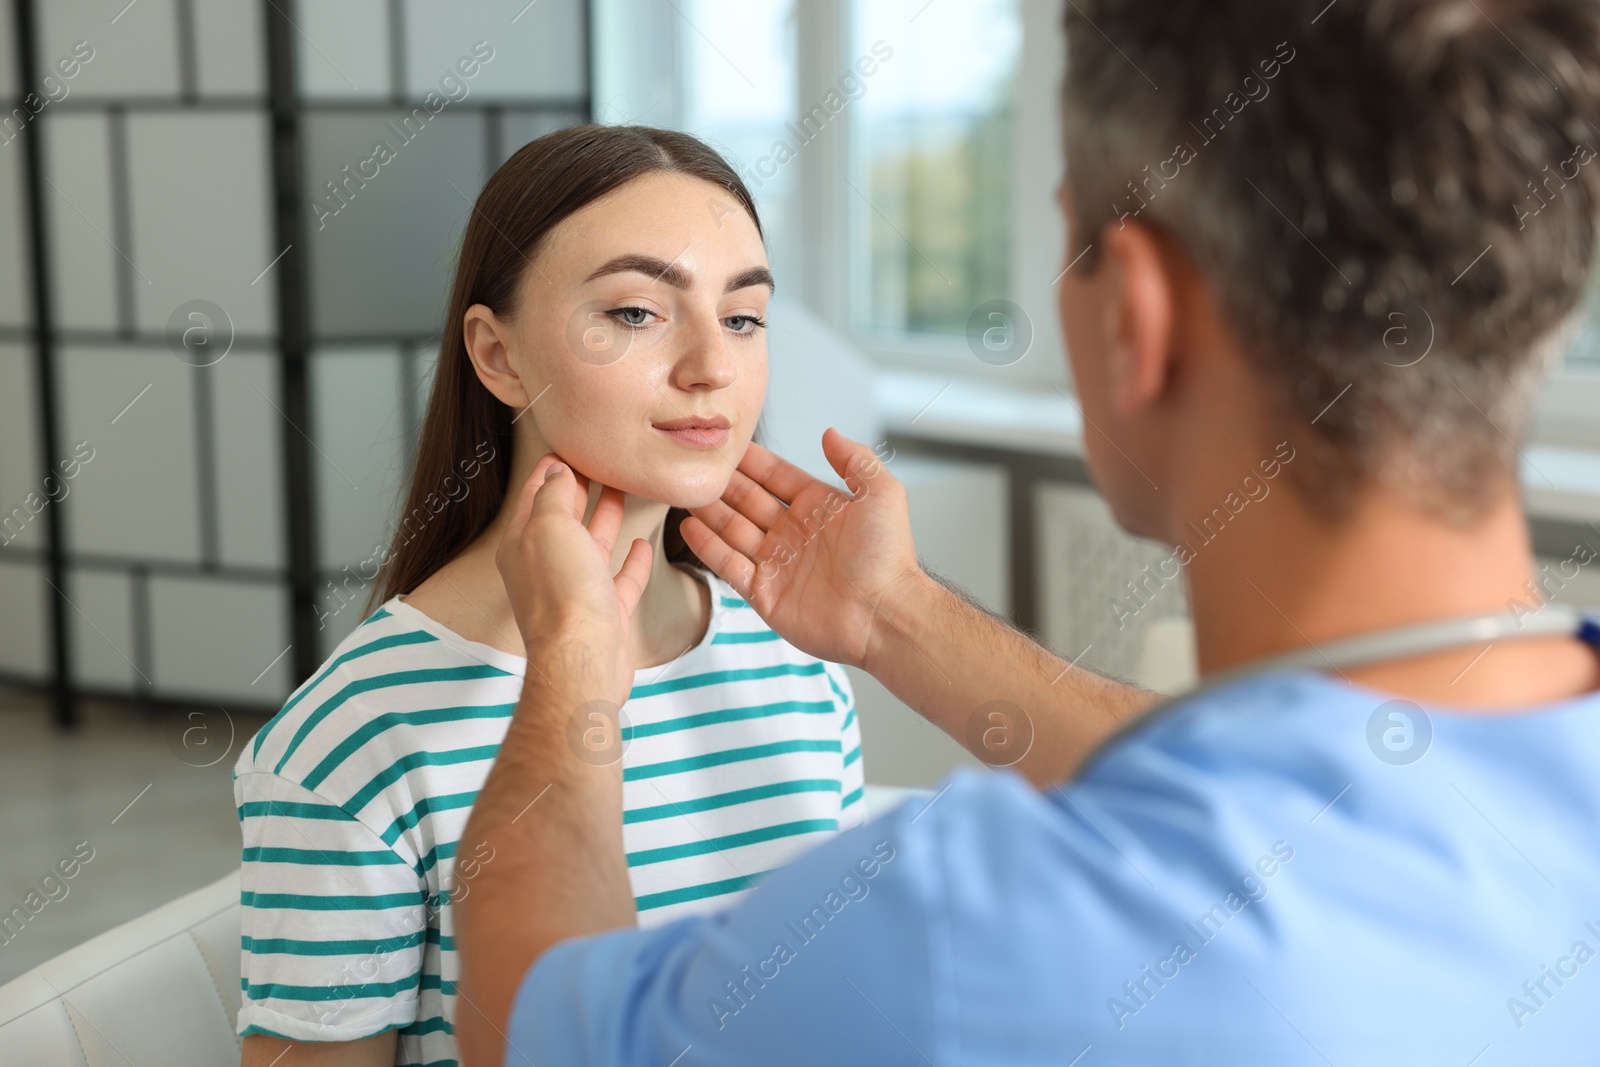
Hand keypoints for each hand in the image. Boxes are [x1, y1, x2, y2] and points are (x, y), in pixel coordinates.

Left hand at [495, 453, 653, 706]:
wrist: (584, 657)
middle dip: (578, 488)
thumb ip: (552, 494)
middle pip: (564, 517)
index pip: (534, 494)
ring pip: (593, 544)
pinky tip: (641, 543)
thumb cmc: (563, 593)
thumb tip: (556, 470)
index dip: (550, 468)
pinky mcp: (605, 612)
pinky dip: (630, 560)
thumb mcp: (549, 526)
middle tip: (598, 460)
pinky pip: (619, 579)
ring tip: (621, 488)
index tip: (568, 445)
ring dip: (605, 516)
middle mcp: (547, 566)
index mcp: (524, 543)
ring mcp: (577, 590)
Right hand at [681, 428, 921, 669]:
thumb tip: (830, 433)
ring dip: (710, 511)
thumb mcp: (881, 494)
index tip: (727, 442)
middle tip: (696, 462)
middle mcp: (795, 534)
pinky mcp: (764, 593)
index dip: (753, 461)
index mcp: (819, 508)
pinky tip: (688, 526)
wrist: (883, 614)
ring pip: (733, 530)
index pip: (777, 477)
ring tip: (685, 489)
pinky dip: (708, 547)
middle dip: (724, 483)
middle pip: (749, 501)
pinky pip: (729, 566)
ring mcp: (777, 564)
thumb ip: (855, 460)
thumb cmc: (887, 557)